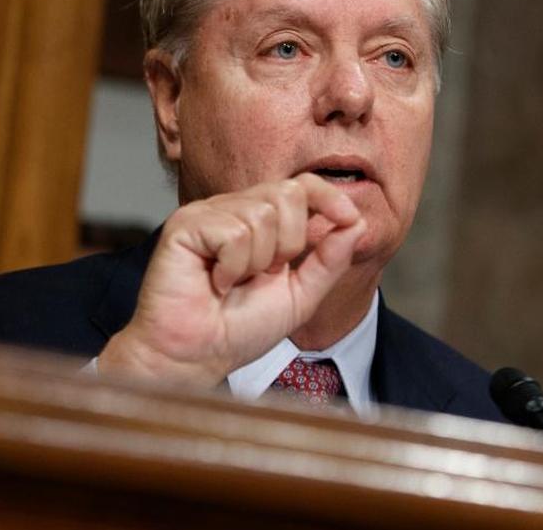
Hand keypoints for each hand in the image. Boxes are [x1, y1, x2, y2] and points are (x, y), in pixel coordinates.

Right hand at [98, 173, 365, 387]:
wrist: (196, 357)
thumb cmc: (238, 330)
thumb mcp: (300, 296)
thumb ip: (329, 261)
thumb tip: (357, 223)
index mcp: (261, 222)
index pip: (301, 185)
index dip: (328, 195)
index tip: (347, 218)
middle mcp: (234, 210)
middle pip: (288, 192)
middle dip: (290, 242)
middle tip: (263, 275)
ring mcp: (208, 214)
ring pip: (262, 213)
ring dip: (257, 261)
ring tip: (233, 282)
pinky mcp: (185, 225)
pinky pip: (233, 232)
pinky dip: (232, 266)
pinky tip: (215, 282)